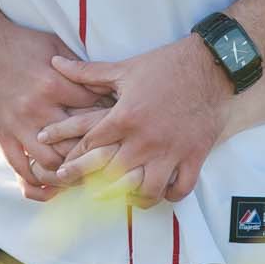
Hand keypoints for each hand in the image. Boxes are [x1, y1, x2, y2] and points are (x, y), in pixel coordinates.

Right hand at [0, 16, 109, 199]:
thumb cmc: (17, 41)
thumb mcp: (53, 44)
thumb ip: (77, 66)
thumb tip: (104, 79)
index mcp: (54, 83)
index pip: (95, 109)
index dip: (111, 118)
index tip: (120, 125)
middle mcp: (38, 108)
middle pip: (78, 142)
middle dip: (98, 151)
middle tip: (111, 159)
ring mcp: (18, 124)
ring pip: (52, 162)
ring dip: (70, 173)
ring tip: (84, 175)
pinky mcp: (1, 134)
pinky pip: (20, 168)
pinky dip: (37, 181)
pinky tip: (50, 185)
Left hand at [45, 35, 232, 207]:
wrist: (209, 66)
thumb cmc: (164, 65)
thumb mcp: (122, 69)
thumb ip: (86, 73)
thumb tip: (55, 63)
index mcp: (124, 117)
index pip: (90, 146)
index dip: (72, 159)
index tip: (60, 170)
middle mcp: (145, 140)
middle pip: (112, 173)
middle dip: (93, 185)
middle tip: (83, 193)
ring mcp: (171, 151)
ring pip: (147, 189)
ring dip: (134, 197)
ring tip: (125, 199)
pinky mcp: (194, 156)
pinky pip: (181, 188)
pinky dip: (170, 195)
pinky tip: (161, 193)